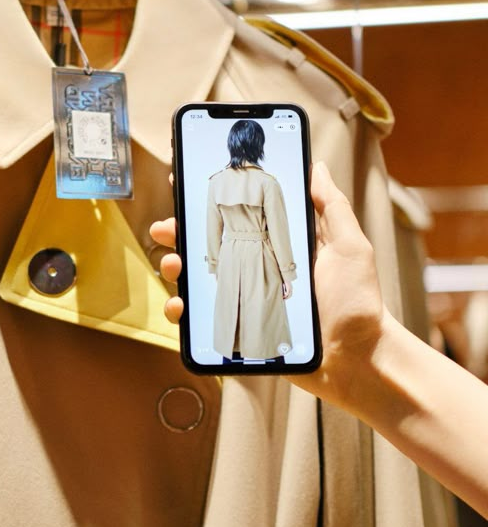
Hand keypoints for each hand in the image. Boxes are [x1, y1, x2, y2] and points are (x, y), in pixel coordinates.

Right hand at [150, 162, 387, 408]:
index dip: (213, 201)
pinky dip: (182, 310)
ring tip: (171, 265)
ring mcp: (247, 297)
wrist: (356, 360)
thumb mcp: (350, 246)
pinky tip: (178, 305)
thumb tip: (318, 165)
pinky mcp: (241, 326)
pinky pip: (203, 316)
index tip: (186, 184)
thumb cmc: (358, 302)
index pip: (240, 214)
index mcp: (281, 243)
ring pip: (199, 277)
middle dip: (182, 231)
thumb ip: (332, 206)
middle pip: (211, 243)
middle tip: (167, 227)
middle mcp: (259, 266)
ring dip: (175, 266)